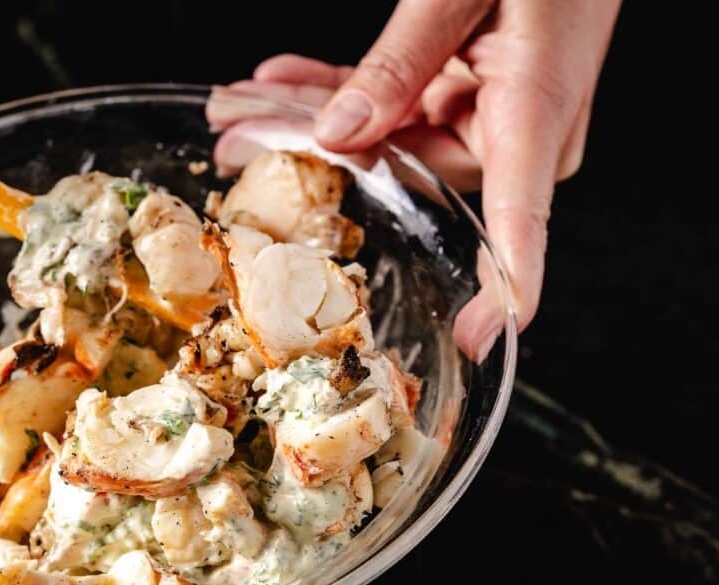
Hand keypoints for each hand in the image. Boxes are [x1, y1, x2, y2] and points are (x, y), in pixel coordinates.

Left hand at [241, 0, 619, 359]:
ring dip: (314, 118)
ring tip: (241, 107)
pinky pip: (402, 103)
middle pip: (411, 171)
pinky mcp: (477, 88)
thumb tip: (340, 133)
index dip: (499, 289)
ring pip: (393, 137)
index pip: (519, 222)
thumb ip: (403, 60)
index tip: (475, 338)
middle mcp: (518, 125)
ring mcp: (496, 110)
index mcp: (533, 109)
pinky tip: (285, 80)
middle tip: (236, 135)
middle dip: (318, 154)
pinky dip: (345, 90)